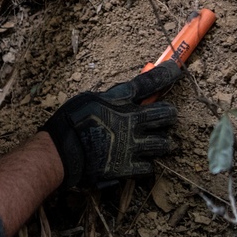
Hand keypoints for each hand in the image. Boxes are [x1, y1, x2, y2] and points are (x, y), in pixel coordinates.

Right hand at [41, 62, 181, 188]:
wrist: (61, 152)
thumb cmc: (70, 122)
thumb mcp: (90, 100)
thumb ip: (112, 99)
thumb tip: (126, 96)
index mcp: (120, 101)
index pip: (148, 82)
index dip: (164, 74)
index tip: (175, 69)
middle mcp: (131, 122)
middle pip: (165, 114)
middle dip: (169, 114)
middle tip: (168, 116)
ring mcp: (132, 146)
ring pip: (163, 143)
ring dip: (163, 142)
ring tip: (160, 142)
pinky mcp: (128, 167)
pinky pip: (148, 167)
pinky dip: (146, 164)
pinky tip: (142, 161)